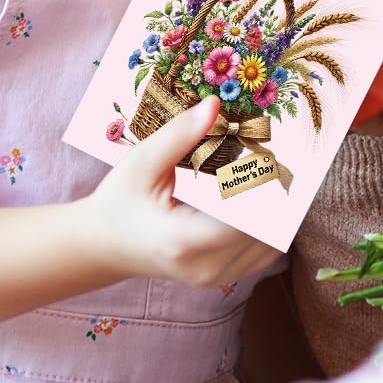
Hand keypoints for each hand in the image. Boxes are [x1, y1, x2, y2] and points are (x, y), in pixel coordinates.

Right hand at [82, 98, 278, 289]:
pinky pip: (265, 250)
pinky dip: (271, 223)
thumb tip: (215, 104)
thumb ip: (180, 134)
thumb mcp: (141, 163)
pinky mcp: (225, 276)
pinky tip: (260, 195)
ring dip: (278, 208)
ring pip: (274, 241)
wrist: (103, 246)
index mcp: (185, 241)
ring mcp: (218, 277)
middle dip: (278, 192)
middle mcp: (207, 268)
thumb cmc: (119, 202)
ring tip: (270, 172)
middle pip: (269, 229)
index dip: (267, 185)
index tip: (273, 153)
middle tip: (279, 156)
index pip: (251, 218)